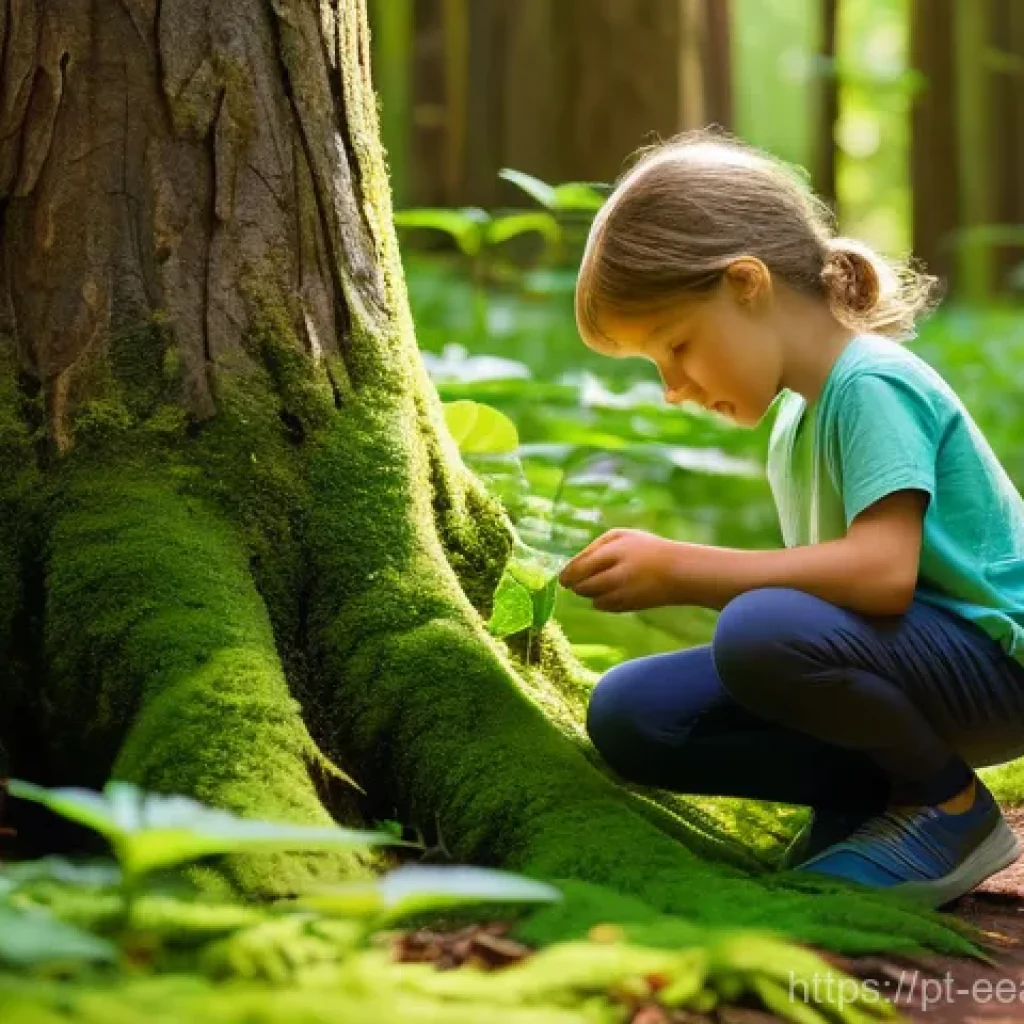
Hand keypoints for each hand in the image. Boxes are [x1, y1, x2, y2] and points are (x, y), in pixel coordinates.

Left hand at [557, 528, 680, 612]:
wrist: (678, 571)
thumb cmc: (645, 549)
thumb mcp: (621, 537)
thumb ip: (594, 547)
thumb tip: (570, 567)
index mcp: (615, 551)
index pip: (580, 567)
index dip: (567, 575)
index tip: (562, 579)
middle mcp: (619, 573)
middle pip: (583, 586)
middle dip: (576, 585)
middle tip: (573, 584)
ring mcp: (625, 592)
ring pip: (592, 598)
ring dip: (589, 593)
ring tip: (598, 583)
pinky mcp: (630, 606)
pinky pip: (605, 607)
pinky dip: (602, 601)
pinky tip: (611, 592)